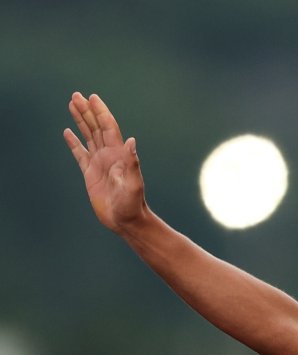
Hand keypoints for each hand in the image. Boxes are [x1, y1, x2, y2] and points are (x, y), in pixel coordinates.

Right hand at [63, 92, 148, 233]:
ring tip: (72, 105)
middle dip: (87, 111)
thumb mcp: (133, 183)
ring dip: (81, 121)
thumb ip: (132, 163)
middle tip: (77, 95)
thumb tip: (132, 142)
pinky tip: (68, 132)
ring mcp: (99, 163)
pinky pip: (80, 153)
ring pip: (88, 136)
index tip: (92, 98)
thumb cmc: (132, 204)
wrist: (126, 220)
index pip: (108, 127)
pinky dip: (74, 142)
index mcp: (119, 154)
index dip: (101, 112)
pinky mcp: (90, 174)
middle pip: (96, 127)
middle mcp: (109, 155)